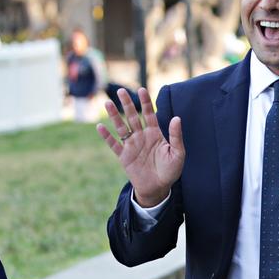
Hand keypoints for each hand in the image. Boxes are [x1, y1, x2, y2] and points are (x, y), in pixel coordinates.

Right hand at [96, 87, 183, 207]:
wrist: (158, 188)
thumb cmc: (170, 171)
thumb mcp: (177, 154)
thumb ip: (176, 136)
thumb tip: (177, 118)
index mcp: (155, 133)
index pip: (149, 114)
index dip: (145, 102)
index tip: (141, 90)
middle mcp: (141, 136)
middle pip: (133, 117)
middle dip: (127, 104)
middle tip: (120, 91)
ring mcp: (132, 145)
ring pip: (121, 127)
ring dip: (114, 116)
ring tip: (107, 103)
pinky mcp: (124, 156)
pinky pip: (114, 144)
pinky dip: (107, 136)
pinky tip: (100, 127)